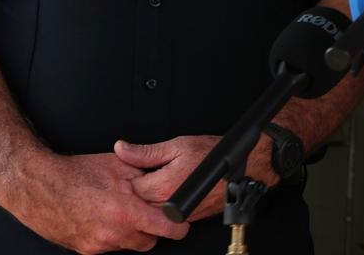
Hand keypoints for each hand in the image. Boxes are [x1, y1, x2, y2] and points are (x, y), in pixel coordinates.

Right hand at [0, 151, 188, 253]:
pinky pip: (108, 246)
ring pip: (128, 245)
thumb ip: (146, 177)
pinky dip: (111, 235)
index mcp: (126, 212)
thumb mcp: (119, 166)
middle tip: (145, 212)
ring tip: (119, 211)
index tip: (180, 220)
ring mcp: (98, 244)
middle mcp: (113, 233)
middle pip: (149, 241)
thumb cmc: (75, 174)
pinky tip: (103, 218)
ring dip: (130, 232)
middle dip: (152, 228)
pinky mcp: (85, 250)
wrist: (38, 186)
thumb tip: (163, 182)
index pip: (168, 228)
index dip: (178, 224)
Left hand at [115, 135, 275, 222]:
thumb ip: (146, 152)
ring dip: (149, 199)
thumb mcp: (178, 145)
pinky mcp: (187, 218)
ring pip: (150, 212)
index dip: (129, 176)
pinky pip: (165, 216)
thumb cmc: (213, 154)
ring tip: (161, 180)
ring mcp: (178, 215)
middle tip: (148, 172)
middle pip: (137, 204)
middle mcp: (168, 206)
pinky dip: (163, 205)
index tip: (134, 168)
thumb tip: (121, 149)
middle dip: (137, 189)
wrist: (242, 167)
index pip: (129, 188)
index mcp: (162, 186)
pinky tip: (171, 190)